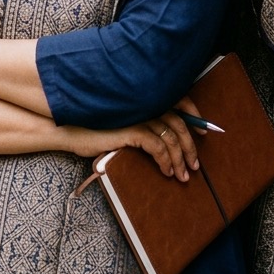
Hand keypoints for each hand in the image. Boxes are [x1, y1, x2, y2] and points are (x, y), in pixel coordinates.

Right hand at [64, 107, 199, 181]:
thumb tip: (165, 138)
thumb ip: (141, 123)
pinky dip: (166, 160)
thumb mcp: (121, 123)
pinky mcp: (130, 129)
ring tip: (182, 176)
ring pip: (171, 137)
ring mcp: (137, 115)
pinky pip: (158, 146)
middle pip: (179, 123)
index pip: (178, 100)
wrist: (69, 129)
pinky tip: (166, 171)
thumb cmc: (93, 127)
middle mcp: (143, 103)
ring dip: (180, 159)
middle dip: (190, 147)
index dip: (194, 115)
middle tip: (194, 166)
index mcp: (143, 98)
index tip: (203, 133)